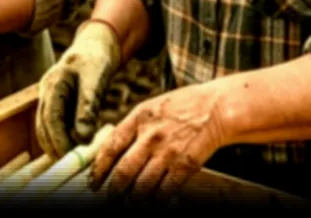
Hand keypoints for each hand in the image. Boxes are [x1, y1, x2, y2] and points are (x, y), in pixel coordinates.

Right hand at [35, 20, 121, 157]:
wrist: (94, 46)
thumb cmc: (95, 60)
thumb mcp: (95, 80)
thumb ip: (88, 107)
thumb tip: (83, 137)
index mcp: (53, 83)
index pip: (51, 118)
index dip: (58, 139)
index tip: (71, 154)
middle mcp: (46, 90)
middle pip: (43, 125)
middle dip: (54, 145)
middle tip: (70, 162)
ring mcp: (48, 95)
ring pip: (45, 125)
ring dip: (55, 142)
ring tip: (72, 157)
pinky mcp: (54, 101)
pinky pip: (53, 122)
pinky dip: (60, 135)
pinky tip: (73, 145)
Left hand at [88, 82, 229, 202]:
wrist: (217, 108)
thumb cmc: (183, 107)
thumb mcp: (151, 109)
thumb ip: (132, 128)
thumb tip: (112, 150)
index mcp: (138, 118)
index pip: (110, 147)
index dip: (99, 168)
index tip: (94, 181)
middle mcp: (150, 136)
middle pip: (124, 171)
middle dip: (114, 190)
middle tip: (111, 199)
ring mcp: (168, 151)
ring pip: (143, 184)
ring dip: (134, 199)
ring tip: (131, 203)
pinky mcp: (186, 164)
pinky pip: (166, 189)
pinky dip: (157, 199)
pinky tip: (154, 202)